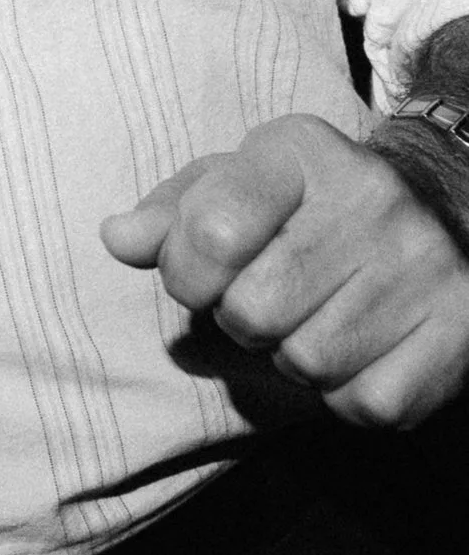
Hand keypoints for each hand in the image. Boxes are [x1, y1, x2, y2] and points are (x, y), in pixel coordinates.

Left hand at [101, 111, 468, 429]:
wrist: (443, 209)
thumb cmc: (308, 207)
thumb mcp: (237, 186)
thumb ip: (172, 213)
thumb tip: (118, 238)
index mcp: (300, 152)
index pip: (212, 230)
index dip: (188, 271)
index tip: (204, 272)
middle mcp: (372, 199)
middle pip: (253, 311)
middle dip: (244, 319)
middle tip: (274, 298)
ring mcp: (424, 265)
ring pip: (308, 363)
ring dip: (296, 358)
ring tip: (321, 317)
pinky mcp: (459, 330)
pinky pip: (364, 402)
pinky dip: (348, 394)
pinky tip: (363, 348)